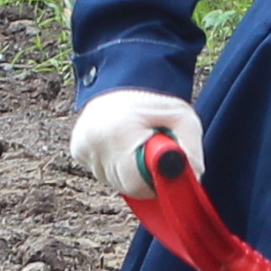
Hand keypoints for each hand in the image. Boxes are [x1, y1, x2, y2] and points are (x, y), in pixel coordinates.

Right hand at [65, 88, 206, 198]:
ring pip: (115, 183)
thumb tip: (192, 179)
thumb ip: (191, 149)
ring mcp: (83, 148)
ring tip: (136, 146)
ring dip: (131, 173)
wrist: (119, 84)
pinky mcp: (77, 151)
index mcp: (119, 131)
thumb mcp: (182, 117)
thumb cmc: (154, 102)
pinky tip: (122, 147)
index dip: (155, 181)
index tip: (163, 167)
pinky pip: (103, 175)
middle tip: (154, 155)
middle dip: (146, 178)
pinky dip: (116, 167)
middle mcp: (94, 142)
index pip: (137, 182)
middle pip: (127, 186)